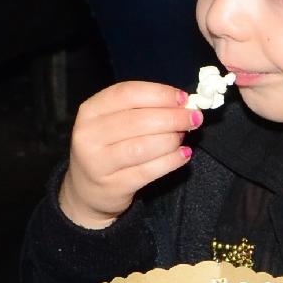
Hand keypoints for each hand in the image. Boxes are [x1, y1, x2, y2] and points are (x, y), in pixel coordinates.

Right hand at [57, 82, 202, 227]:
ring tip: (184, 137)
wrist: (88, 189)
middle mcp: (89, 135)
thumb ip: (143, 109)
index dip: (159, 94)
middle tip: (193, 119)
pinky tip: (183, 154)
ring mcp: (98, 162)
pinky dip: (171, 161)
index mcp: (91, 110)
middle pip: (138, 120)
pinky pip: (149, 171)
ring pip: (143, 147)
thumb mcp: (114, 122)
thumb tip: (183, 104)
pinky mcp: (114, 185)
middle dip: (173, 118)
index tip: (183, 99)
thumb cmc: (109, 147)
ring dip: (172, 140)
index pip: (127, 94)